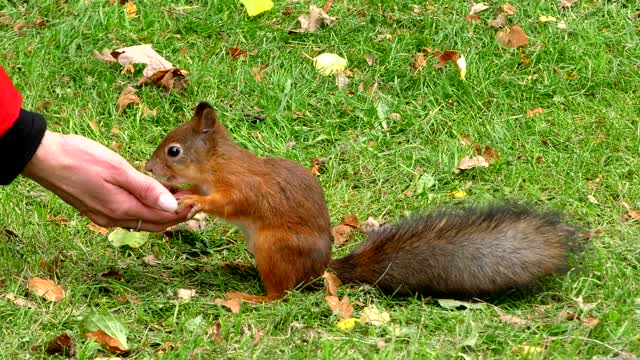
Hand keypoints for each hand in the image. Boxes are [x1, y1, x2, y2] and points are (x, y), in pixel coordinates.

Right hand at [23, 131, 189, 230]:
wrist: (44, 158)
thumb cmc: (80, 158)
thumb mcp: (118, 169)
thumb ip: (147, 189)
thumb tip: (173, 206)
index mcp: (122, 209)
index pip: (163, 218)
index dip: (183, 212)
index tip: (199, 201)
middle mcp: (113, 219)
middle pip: (155, 224)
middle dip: (176, 216)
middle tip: (193, 201)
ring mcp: (103, 217)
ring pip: (142, 222)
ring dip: (161, 214)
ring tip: (178, 198)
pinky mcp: (97, 210)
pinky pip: (129, 217)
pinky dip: (145, 210)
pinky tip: (151, 196)